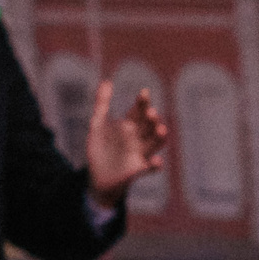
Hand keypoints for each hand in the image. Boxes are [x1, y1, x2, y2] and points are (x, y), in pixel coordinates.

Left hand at [84, 81, 169, 206]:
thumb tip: (107, 81)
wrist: (97, 177)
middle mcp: (138, 139)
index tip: (144, 92)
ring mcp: (140, 154)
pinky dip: (155, 165)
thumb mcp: (97, 125)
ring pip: (155, 144)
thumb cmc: (100, 150)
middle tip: (151, 113)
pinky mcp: (138, 170)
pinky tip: (156, 160)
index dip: (143, 102)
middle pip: (149, 126)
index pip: (139, 112)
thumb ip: (102, 104)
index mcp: (130, 126)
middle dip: (152, 120)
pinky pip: (150, 168)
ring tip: (161, 130)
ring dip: (160, 137)